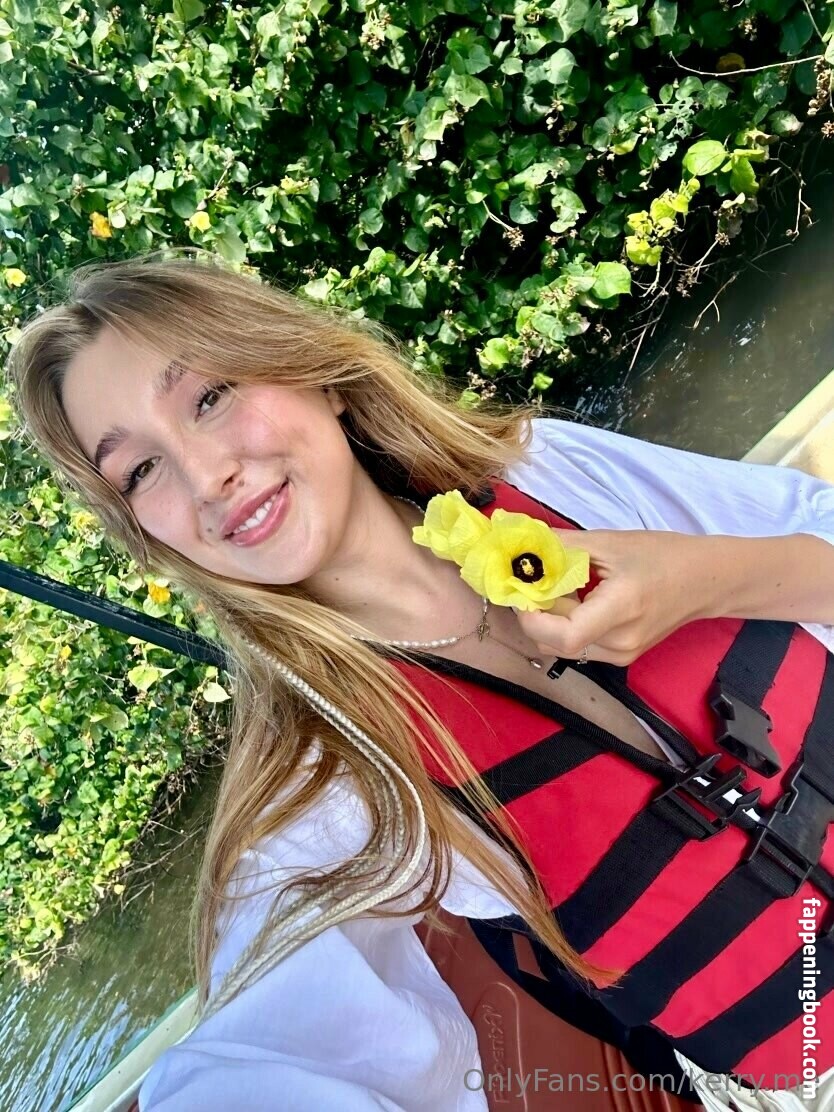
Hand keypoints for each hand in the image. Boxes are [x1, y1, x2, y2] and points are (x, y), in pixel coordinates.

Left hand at [511, 528, 708, 666]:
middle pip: (553, 641)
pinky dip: (564, 626)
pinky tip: (574, 601)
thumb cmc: (663, 555)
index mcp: (621, 609)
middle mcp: (619, 642)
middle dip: (533, 612)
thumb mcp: (609, 542)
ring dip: (547, 621)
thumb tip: (520, 543)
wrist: (706, 581)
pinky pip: (576, 647)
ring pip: (560, 647)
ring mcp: (621, 655)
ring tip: (555, 589)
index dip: (531, 616)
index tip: (520, 589)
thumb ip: (561, 546)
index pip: (562, 634)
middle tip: (530, 582)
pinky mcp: (620, 658)